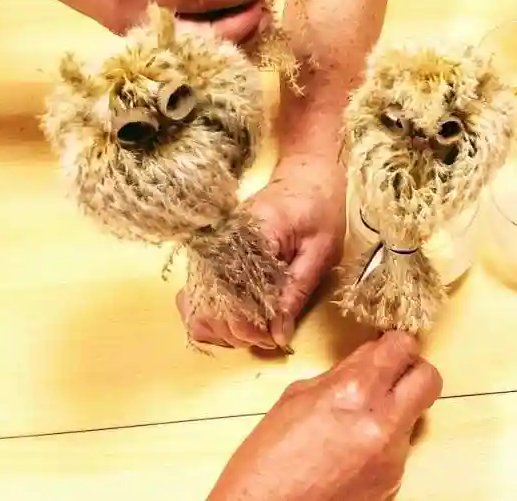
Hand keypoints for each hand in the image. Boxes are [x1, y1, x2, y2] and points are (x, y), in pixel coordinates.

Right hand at [178, 156, 345, 349]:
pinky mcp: (210, 259)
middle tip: (270, 336)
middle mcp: (218, 247)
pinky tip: (240, 320)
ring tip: (257, 330)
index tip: (272, 339)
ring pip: (196, 310)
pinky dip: (213, 318)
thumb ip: (297, 292)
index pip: (231, 297)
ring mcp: (209, 253)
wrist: (305, 178)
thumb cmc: (319, 209)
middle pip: (207, 310)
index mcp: (247, 238)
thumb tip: (278, 337)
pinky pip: (196, 299)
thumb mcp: (320, 251)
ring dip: (223, 330)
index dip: (249, 328)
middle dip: (238, 333)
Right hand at [207, 332, 441, 500]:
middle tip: (389, 378)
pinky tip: (349, 456)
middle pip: (429, 379)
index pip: (402, 347)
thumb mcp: (295, 399)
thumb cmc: (265, 463)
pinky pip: (399, 451)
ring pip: (413, 417)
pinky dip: (381, 447)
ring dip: (392, 413)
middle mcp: (383, 422)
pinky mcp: (393, 483)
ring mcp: (392, 457)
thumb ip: (340, 374)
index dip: (395, 345)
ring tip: (353, 428)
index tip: (387, 350)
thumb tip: (368, 358)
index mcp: (355, 392)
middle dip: (412, 373)